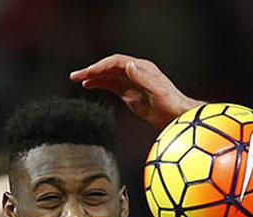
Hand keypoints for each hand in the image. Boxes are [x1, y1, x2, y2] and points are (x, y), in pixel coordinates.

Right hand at [69, 54, 201, 129]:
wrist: (178, 117)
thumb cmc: (172, 104)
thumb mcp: (158, 91)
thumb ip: (143, 78)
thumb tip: (129, 65)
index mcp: (142, 68)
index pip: (116, 62)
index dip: (101, 66)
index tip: (88, 73)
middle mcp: (135, 72)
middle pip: (109, 66)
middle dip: (92, 70)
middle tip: (75, 75)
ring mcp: (131, 82)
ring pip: (108, 75)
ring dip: (93, 76)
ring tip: (77, 79)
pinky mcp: (129, 93)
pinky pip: (111, 85)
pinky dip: (99, 83)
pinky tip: (88, 85)